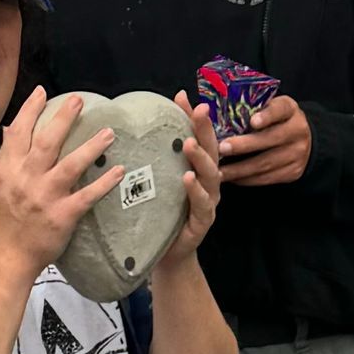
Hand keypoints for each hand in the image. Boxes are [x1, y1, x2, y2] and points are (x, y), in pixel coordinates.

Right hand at [0, 88, 121, 279]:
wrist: (8, 258)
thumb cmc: (2, 223)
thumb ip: (3, 158)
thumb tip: (9, 130)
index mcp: (8, 171)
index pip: (19, 133)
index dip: (31, 110)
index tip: (44, 93)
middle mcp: (26, 180)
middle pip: (47, 141)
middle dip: (64, 117)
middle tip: (80, 100)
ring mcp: (45, 198)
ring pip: (71, 165)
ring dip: (91, 147)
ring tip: (109, 132)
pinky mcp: (62, 216)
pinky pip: (87, 196)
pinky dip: (103, 183)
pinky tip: (118, 171)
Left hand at [160, 97, 222, 267]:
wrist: (167, 256)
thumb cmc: (162, 217)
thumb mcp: (159, 183)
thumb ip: (158, 160)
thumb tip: (141, 130)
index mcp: (198, 169)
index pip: (199, 137)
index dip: (192, 117)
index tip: (182, 97)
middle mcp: (208, 182)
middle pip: (211, 150)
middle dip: (205, 129)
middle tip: (199, 110)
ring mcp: (208, 201)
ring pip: (210, 175)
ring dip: (200, 158)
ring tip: (189, 144)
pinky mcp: (203, 221)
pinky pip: (203, 204)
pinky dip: (195, 191)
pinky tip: (188, 179)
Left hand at [216, 89, 311, 186]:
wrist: (302, 141)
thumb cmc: (274, 122)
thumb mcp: (269, 109)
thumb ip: (252, 110)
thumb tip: (215, 115)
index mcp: (290, 109)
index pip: (280, 109)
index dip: (267, 116)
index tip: (252, 121)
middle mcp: (297, 130)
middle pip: (270, 139)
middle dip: (244, 145)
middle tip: (222, 148)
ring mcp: (298, 153)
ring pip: (266, 163)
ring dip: (239, 168)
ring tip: (218, 170)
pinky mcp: (294, 172)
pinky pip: (267, 178)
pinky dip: (246, 179)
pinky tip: (231, 178)